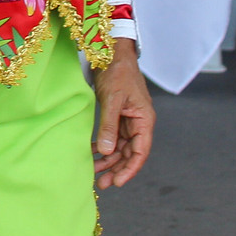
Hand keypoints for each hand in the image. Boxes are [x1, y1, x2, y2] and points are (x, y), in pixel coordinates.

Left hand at [92, 42, 154, 188]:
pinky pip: (113, 136)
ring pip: (121, 147)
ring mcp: (129, 119)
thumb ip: (109, 126)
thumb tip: (106, 151)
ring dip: (109, 160)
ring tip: (94, 173)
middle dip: (117, 168)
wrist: (111, 51)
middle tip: (102, 183)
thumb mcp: (112, 99)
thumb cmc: (116, 71)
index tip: (118, 182)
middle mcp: (139, 122)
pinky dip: (103, 145)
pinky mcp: (118, 115)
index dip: (130, 169)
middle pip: (131, 152)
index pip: (141, 151)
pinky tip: (91, 152)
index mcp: (144, 119)